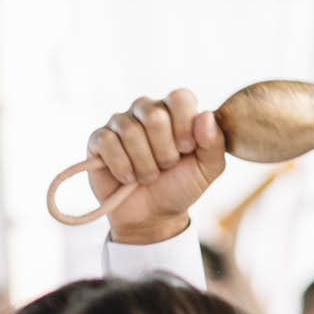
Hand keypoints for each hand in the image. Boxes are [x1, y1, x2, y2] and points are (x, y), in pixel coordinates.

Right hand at [85, 90, 227, 244]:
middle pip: (154, 115)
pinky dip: (122, 167)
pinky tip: (128, 178)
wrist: (153, 215)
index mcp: (175, 111)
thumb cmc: (181, 187)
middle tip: (166, 167)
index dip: (184, 126)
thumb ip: (215, 143)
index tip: (187, 150)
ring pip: (130, 131)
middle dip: (165, 151)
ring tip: (148, 176)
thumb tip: (205, 115)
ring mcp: (120, 123)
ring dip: (145, 164)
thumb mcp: (208, 170)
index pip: (180, 97)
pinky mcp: (98, 139)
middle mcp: (146, 110)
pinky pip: (107, 142)